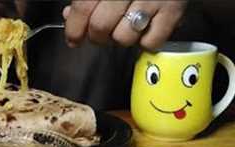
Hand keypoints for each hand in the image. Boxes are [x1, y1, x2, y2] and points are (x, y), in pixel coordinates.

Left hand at [63, 0, 187, 49]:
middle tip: (102, 33)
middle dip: (97, 36)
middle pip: (101, 26)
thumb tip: (70, 16)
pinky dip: (147, 42)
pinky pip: (151, 42)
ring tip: (127, 26)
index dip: (74, 28)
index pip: (83, 7)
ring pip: (124, 38)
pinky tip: (147, 28)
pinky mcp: (174, 10)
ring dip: (122, 38)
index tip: (73, 39)